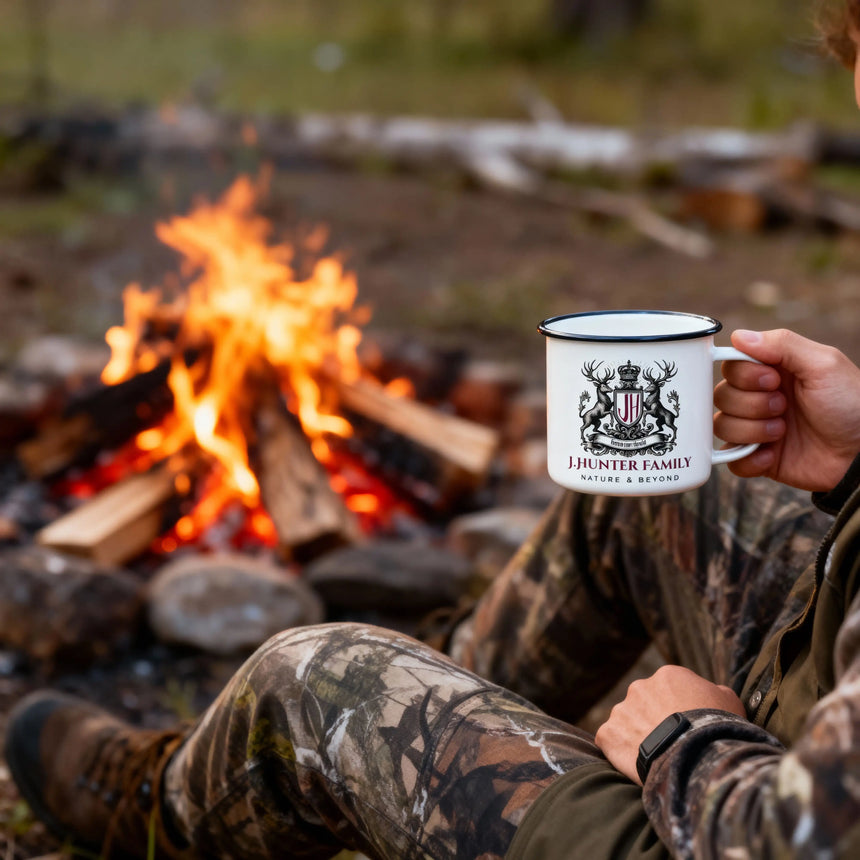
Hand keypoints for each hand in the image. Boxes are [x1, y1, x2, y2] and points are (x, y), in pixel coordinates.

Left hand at [594, 665, 745, 784]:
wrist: (695, 755)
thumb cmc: (715, 728)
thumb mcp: (728, 701)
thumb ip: (715, 691)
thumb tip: (712, 691)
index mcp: (667, 676)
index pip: (669, 689)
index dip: (679, 708)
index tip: (686, 726)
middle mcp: (640, 687)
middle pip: (645, 703)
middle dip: (654, 720)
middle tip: (670, 743)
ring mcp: (621, 710)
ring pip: (627, 722)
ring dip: (637, 735)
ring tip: (656, 756)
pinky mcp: (607, 734)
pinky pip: (610, 741)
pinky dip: (619, 752)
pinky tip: (636, 764)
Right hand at [713, 329, 859, 491]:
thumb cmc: (851, 405)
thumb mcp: (824, 364)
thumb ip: (782, 344)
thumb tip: (738, 336)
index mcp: (772, 372)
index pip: (731, 366)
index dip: (743, 375)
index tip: (772, 380)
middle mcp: (759, 398)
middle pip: (721, 395)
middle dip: (751, 404)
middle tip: (783, 407)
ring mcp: (756, 428)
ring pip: (721, 426)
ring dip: (752, 430)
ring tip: (783, 432)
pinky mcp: (757, 458)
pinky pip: (729, 459)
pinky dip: (746, 459)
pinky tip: (771, 456)